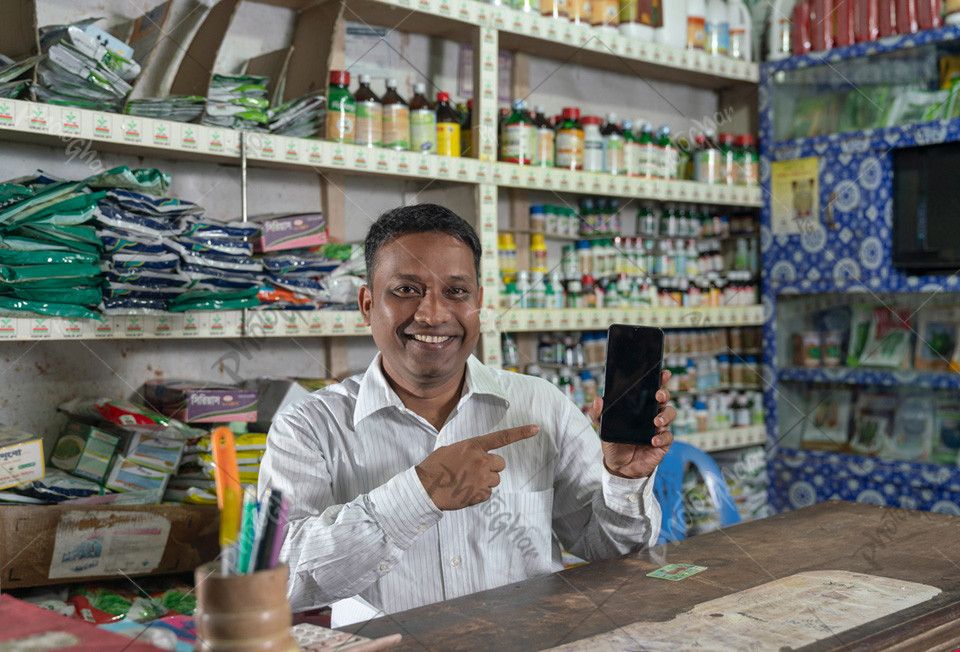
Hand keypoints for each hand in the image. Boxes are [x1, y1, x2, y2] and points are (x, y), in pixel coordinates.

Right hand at [415, 425, 539, 510]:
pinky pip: (487, 493)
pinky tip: (464, 490)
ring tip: (466, 481)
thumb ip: (469, 451)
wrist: (425, 488)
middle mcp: (481, 460)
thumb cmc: (435, 467)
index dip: (521, 433)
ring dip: (485, 481)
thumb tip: (477, 457)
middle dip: (491, 468)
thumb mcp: (452, 449)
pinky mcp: (480, 494)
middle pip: (500, 464)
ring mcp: (482, 478)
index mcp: (474, 446)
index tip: (536, 429)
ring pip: (495, 480)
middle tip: (474, 470)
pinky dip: (479, 493)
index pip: (501, 437)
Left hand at [590, 369, 675, 478]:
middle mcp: (651, 415)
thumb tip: (597, 400)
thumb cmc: (615, 443)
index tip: (663, 374)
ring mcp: (658, 428)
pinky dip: (662, 438)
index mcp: (639, 407)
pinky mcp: (662, 443)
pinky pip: (668, 437)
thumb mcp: (603, 428)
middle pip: (664, 399)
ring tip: (656, 422)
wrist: (620, 466)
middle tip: (658, 396)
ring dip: (665, 416)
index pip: (650, 390)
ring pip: (670, 415)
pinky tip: (653, 441)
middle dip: (664, 394)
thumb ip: (598, 414)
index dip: (658, 381)